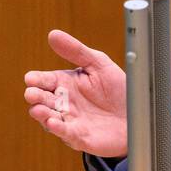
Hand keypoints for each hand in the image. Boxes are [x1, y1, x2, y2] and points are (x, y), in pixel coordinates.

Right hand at [24, 29, 127, 156]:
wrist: (138, 115)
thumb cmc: (118, 89)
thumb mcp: (99, 65)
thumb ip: (76, 51)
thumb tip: (53, 34)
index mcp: (65, 83)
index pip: (43, 80)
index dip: (35, 80)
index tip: (32, 78)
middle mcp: (63, 102)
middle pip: (40, 99)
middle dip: (34, 97)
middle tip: (33, 94)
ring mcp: (69, 120)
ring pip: (46, 118)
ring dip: (41, 114)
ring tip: (40, 110)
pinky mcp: (79, 137)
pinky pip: (64, 134)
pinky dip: (57, 129)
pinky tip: (54, 123)